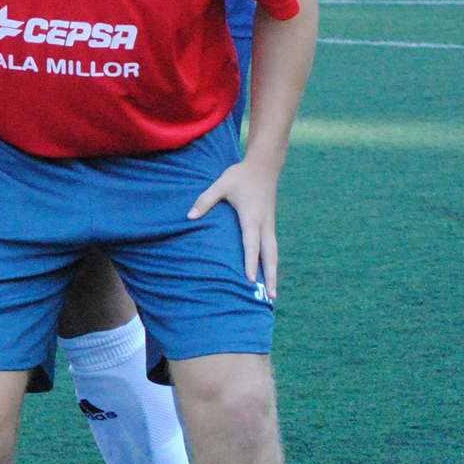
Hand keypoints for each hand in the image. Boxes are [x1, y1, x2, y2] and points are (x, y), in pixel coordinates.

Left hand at [187, 160, 280, 299]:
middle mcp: (264, 224)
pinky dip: (272, 261)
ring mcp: (269, 225)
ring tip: (274, 293)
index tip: (251, 280)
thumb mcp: (220, 184)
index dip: (251, 262)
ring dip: (274, 272)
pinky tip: (270, 273)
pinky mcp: (269, 224)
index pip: (251, 244)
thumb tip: (189, 216)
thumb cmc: (240, 176)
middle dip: (271, 276)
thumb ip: (205, 200)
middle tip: (272, 297)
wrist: (264, 166)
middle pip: (269, 255)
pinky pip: (272, 247)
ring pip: (274, 253)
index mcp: (251, 217)